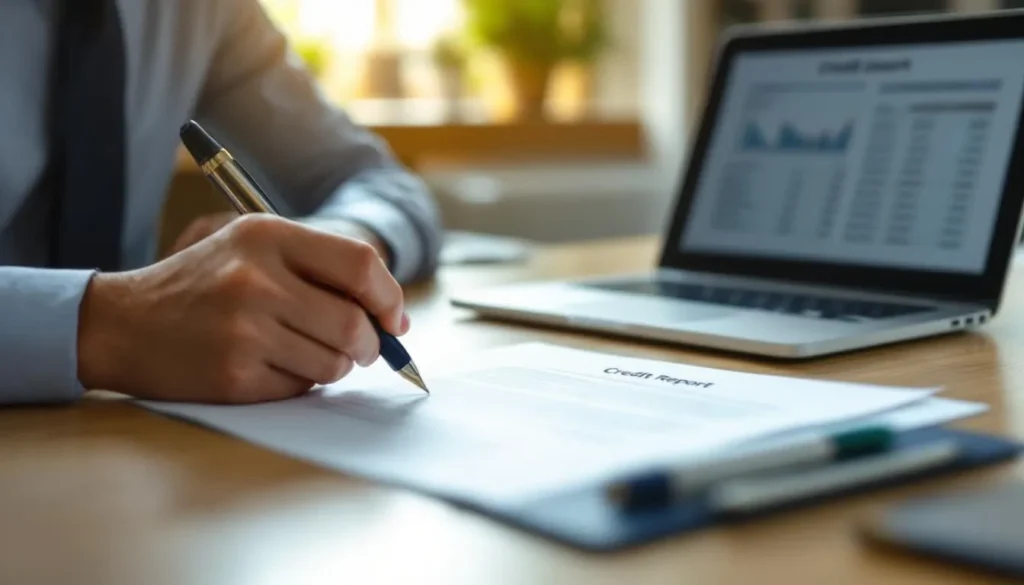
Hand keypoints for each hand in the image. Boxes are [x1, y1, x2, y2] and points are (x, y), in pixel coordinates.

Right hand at [77, 215, 408, 403]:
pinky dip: (300, 382)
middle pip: (355, 323)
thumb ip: (321, 269)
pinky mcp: (234, 374)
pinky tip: (270, 365)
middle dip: (371, 344)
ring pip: (335, 362)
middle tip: (363, 348)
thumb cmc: (204, 285)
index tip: (394, 319)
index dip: (389, 297)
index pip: (361, 264)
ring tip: (305, 351)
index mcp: (267, 235)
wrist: (124, 324)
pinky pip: (301, 387)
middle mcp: (257, 279)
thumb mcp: (253, 249)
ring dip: (336, 365)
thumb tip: (392, 318)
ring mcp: (244, 329)